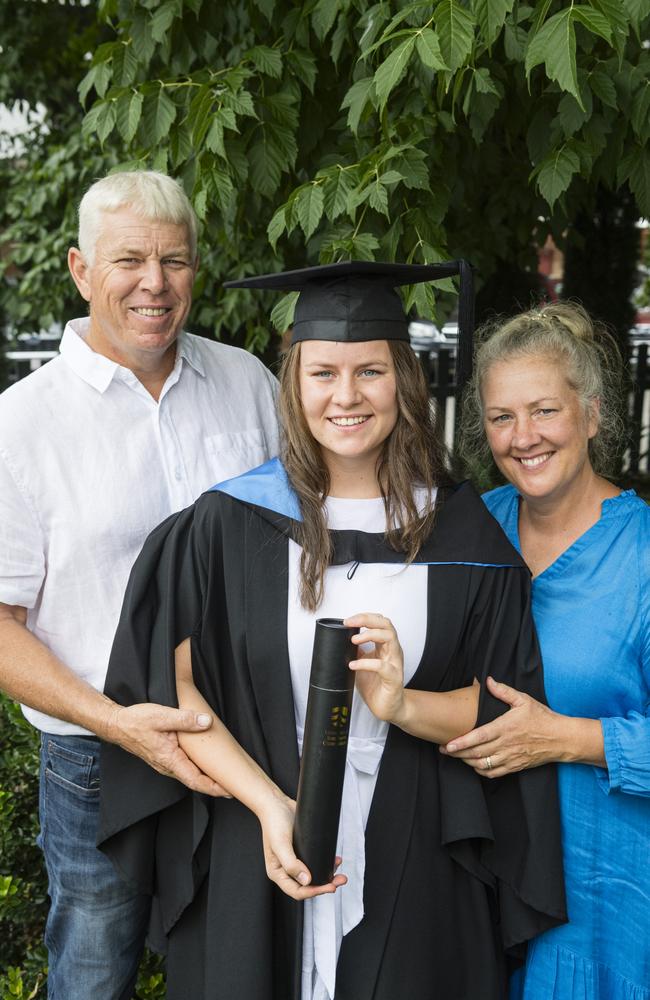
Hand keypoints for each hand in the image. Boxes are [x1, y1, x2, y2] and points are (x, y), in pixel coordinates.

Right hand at [106, 702, 229, 796]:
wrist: (117, 724)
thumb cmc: (137, 721)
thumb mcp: (162, 716)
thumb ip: (185, 719)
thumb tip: (206, 722)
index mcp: (170, 759)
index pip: (195, 780)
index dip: (213, 788)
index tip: (229, 791)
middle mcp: (168, 766)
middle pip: (195, 781)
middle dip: (214, 786)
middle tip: (234, 786)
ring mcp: (165, 763)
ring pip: (189, 775)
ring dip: (206, 778)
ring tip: (223, 777)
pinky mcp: (163, 757)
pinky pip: (183, 768)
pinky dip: (197, 770)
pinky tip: (204, 763)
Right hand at [258, 794, 346, 899]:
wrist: (276, 803)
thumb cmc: (274, 822)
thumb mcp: (280, 844)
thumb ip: (291, 864)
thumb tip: (306, 881)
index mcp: (277, 872)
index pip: (297, 891)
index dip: (314, 892)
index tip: (329, 887)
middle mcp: (286, 869)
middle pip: (307, 885)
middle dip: (325, 885)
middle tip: (340, 880)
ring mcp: (295, 861)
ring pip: (313, 875)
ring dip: (327, 875)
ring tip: (341, 872)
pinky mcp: (302, 851)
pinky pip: (315, 862)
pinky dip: (325, 863)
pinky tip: (334, 859)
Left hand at [344, 613, 405, 724]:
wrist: (386, 707)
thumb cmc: (376, 685)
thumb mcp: (361, 662)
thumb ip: (356, 650)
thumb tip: (341, 639)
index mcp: (385, 645)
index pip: (380, 622)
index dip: (365, 617)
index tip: (348, 621)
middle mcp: (392, 651)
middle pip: (386, 625)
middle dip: (367, 620)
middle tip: (350, 624)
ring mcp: (395, 663)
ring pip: (390, 638)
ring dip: (370, 635)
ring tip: (353, 640)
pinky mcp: (394, 678)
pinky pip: (383, 666)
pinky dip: (366, 663)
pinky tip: (354, 665)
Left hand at [440, 676, 561, 777]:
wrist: (562, 739)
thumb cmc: (542, 717)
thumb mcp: (524, 700)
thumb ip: (503, 691)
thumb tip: (487, 680)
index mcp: (505, 727)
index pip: (479, 737)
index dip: (462, 742)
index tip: (448, 744)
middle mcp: (506, 745)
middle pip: (476, 753)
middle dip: (458, 753)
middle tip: (444, 750)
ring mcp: (511, 757)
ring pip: (483, 765)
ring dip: (467, 762)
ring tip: (457, 756)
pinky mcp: (516, 766)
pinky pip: (494, 773)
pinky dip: (481, 771)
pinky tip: (475, 765)